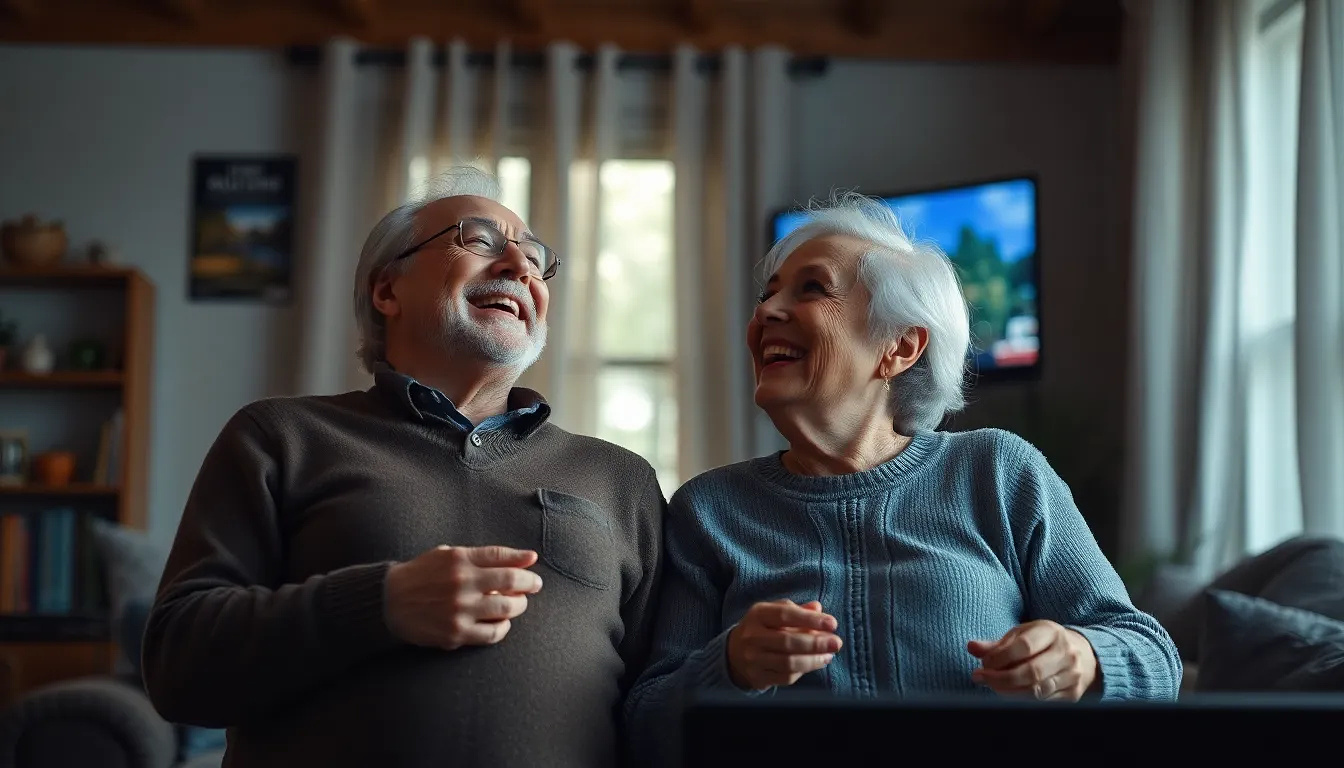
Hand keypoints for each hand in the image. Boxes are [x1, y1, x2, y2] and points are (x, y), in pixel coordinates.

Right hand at [385, 545, 542, 650]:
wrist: (388, 602)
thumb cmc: (421, 575)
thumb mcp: (445, 555)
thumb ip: (479, 556)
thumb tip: (523, 558)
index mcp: (459, 559)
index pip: (501, 556)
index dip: (522, 559)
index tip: (533, 562)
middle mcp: (462, 583)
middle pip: (512, 581)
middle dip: (529, 583)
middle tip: (534, 585)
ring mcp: (460, 609)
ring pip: (507, 608)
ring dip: (519, 605)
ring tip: (517, 603)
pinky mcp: (456, 633)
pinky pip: (493, 633)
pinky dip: (503, 627)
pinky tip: (501, 622)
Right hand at [727, 600, 842, 690]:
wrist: (734, 653)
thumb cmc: (762, 629)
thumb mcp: (774, 613)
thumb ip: (797, 610)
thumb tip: (817, 608)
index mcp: (758, 614)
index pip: (785, 614)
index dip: (810, 619)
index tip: (832, 623)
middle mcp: (752, 636)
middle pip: (788, 641)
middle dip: (816, 643)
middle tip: (836, 643)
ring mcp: (753, 659)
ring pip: (788, 662)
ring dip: (813, 660)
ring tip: (828, 655)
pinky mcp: (757, 677)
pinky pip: (785, 677)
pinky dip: (804, 671)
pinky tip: (816, 663)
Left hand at [967, 620, 1098, 700]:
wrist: (1082, 654)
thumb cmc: (1043, 643)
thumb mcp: (1022, 635)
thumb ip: (997, 644)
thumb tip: (971, 647)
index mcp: (1051, 632)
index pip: (1024, 646)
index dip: (1000, 657)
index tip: (982, 664)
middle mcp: (1066, 652)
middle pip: (1031, 672)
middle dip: (1001, 678)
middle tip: (981, 679)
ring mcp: (1072, 675)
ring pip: (1037, 690)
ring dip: (1009, 692)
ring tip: (992, 687)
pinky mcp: (1073, 694)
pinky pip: (1044, 702)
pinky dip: (1022, 700)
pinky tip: (1009, 694)